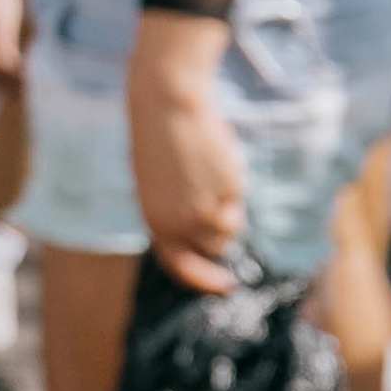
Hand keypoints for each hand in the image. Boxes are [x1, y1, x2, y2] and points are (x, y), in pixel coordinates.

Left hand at [125, 13, 243, 291]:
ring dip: (228, 208)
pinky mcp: (226, 191)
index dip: (202, 278)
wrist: (167, 106)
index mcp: (154, 221)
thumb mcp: (156, 186)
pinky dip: (233, 188)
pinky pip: (237, 202)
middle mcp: (178, 223)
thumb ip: (173, 214)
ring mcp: (204, 208)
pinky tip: (216, 162)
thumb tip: (201, 239)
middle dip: (219, 232)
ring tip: (211, 176)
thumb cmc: (158, 141)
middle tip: (217, 203)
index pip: (180, 265)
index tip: (225, 285)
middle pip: (213, 247)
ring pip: (229, 227)